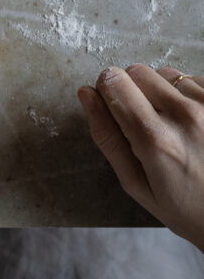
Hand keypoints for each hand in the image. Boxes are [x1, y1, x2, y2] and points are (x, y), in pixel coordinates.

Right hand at [78, 65, 203, 251]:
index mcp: (155, 139)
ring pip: (165, 74)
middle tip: (144, 123)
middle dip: (132, 91)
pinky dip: (186, 95)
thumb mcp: (136, 184)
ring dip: (162, 93)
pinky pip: (192, 80)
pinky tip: (193, 123)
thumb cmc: (185, 207)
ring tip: (173, 126)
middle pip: (137, 71)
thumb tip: (85, 93)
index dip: (106, 92)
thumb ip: (106, 136)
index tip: (115, 111)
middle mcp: (185, 115)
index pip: (113, 81)